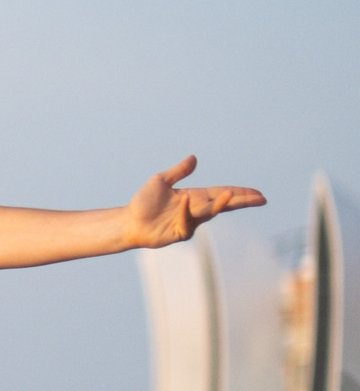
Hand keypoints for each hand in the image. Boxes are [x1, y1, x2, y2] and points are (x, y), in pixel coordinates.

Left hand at [123, 156, 264, 249]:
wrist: (129, 221)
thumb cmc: (144, 202)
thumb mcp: (160, 181)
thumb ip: (178, 171)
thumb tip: (194, 158)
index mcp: (195, 197)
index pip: (222, 193)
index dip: (240, 193)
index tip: (258, 193)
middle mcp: (195, 209)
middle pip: (223, 204)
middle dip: (241, 201)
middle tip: (261, 199)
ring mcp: (189, 222)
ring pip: (208, 213)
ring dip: (220, 204)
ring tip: (231, 195)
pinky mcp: (179, 232)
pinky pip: (185, 221)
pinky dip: (185, 211)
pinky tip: (185, 200)